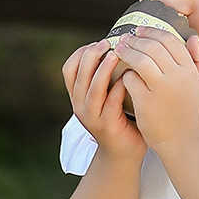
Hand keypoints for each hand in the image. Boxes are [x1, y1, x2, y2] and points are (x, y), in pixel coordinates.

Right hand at [62, 39, 145, 162]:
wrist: (123, 154)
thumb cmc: (119, 120)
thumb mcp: (105, 97)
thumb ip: (104, 79)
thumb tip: (115, 48)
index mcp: (77, 97)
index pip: (69, 69)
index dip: (81, 53)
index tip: (97, 43)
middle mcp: (80, 106)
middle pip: (79, 74)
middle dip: (92, 55)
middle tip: (107, 43)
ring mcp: (92, 117)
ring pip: (92, 87)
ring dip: (103, 68)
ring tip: (115, 54)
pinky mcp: (107, 125)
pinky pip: (111, 101)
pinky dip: (119, 86)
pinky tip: (129, 76)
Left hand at [113, 28, 198, 154]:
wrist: (183, 141)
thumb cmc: (191, 112)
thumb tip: (192, 37)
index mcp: (190, 70)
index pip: (170, 41)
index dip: (152, 32)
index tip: (140, 31)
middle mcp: (178, 77)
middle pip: (153, 47)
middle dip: (136, 39)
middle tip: (125, 38)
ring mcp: (162, 90)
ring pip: (140, 60)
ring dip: (127, 52)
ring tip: (119, 49)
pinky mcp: (147, 102)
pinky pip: (131, 80)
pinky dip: (125, 74)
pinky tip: (122, 74)